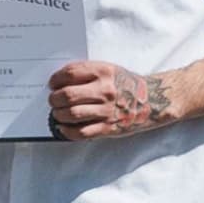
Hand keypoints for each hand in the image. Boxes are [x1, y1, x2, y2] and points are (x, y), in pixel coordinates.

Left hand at [48, 59, 177, 139]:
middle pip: (67, 95)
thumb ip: (86, 72)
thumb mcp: (109, 70)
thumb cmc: (124, 84)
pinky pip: (81, 132)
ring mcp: (107, 110)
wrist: (151, 100)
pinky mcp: (108, 127)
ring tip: (58, 113)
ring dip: (58, 114)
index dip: (55, 80)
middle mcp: (105, 90)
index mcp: (104, 72)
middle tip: (53, 100)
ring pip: (71, 114)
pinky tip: (63, 127)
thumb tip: (57, 81)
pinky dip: (67, 131)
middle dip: (54, 99)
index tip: (52, 84)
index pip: (69, 74)